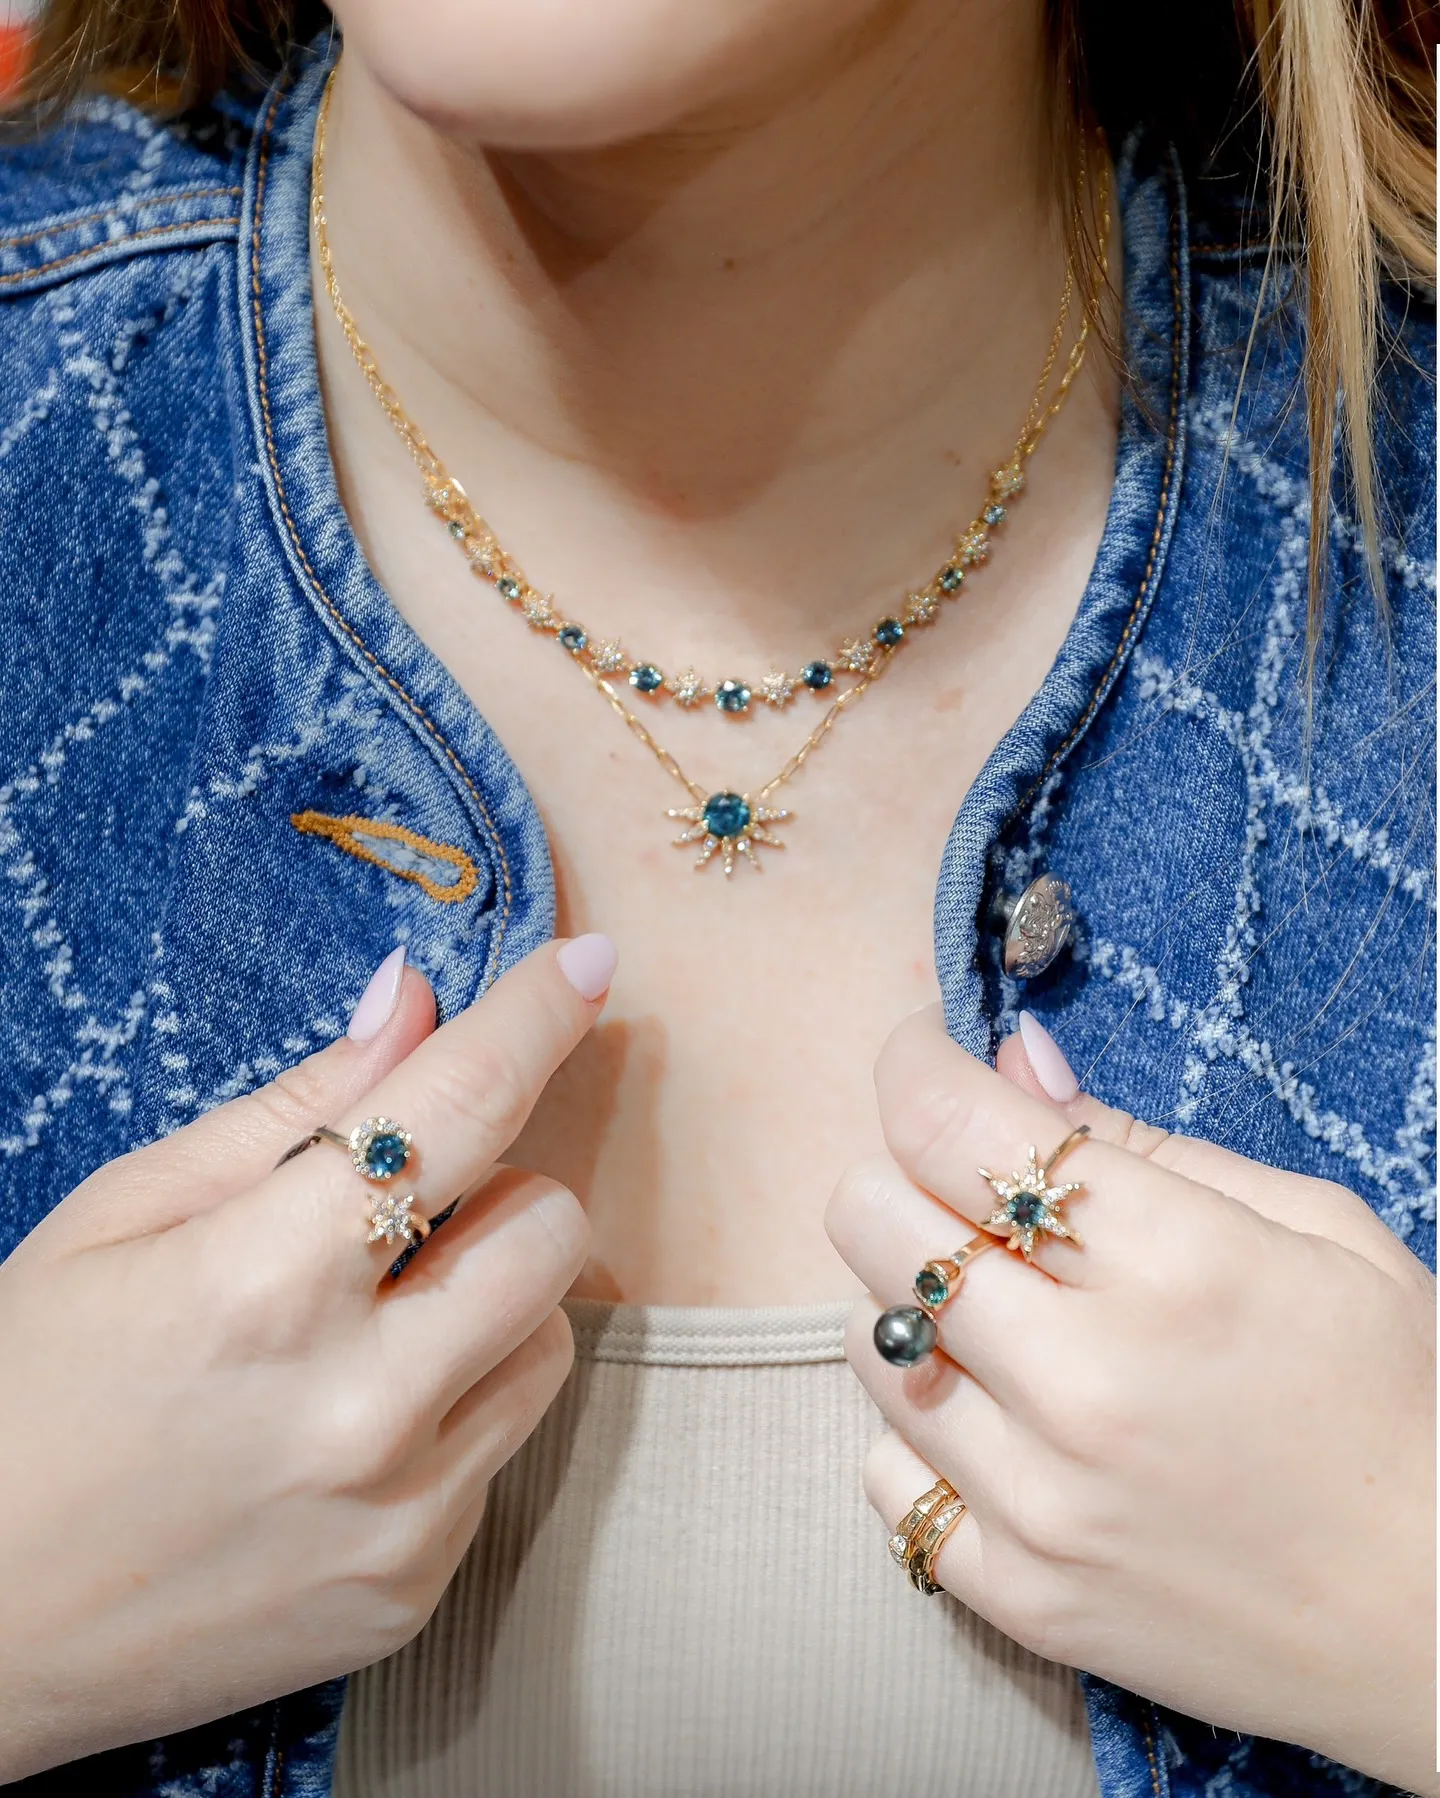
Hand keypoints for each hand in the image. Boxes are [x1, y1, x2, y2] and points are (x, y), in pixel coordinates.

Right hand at [0, 934, 616, 1780]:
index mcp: (262, 1286)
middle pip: (552, 1226)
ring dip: (489, 1299)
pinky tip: (346, 1428)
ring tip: (372, 1324)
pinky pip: (499, 1450)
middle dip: (497, 1187)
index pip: (458, 1110)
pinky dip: (451, 1408)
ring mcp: (397, 1513)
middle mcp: (356, 1407)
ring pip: (552, 1339)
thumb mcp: (121, 1219)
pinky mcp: (413, 1588)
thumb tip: (412, 1004)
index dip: (536, 1017)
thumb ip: (290, 1111)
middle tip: (401, 1210)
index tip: (592, 961)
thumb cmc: (22, 1398)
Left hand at [826, 1005, 1436, 1794]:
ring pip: (869, 1341)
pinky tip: (1004, 1428)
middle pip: (871, 1219)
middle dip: (906, 1176)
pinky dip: (926, 1436)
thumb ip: (1143, 1142)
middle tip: (972, 1192)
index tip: (923, 1053)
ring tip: (1009, 1319)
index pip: (948, 1125)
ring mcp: (1043, 1501)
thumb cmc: (1405, 1401)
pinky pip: (886, 1476)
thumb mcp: (1318, 1232)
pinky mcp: (1021, 1594)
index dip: (912, 1062)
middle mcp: (1087, 1382)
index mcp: (1177, 1264)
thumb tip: (1009, 1058)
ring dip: (919, 1306)